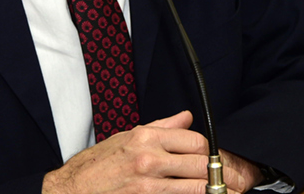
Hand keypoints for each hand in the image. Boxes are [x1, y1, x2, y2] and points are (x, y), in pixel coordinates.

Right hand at [42, 110, 261, 193]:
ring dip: (213, 192)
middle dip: (219, 175)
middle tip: (231, 181)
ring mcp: (148, 184)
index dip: (209, 152)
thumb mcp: (128, 137)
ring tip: (224, 193)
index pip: (195, 141)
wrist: (72, 190)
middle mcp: (149, 159)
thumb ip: (161, 127)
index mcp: (146, 138)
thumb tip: (186, 117)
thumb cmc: (98, 165)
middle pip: (201, 164)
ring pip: (196, 188)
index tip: (212, 159)